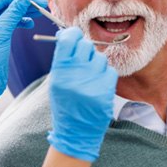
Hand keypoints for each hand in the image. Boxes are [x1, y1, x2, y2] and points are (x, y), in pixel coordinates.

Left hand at [0, 0, 47, 100]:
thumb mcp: (2, 30)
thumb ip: (14, 12)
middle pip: (8, 5)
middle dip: (25, 3)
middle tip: (41, 1)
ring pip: (12, 14)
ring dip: (26, 12)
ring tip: (41, 10)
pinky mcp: (0, 36)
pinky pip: (13, 24)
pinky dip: (22, 22)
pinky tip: (31, 22)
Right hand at [47, 27, 117, 161]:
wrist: (75, 132)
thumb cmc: (65, 104)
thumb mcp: (56, 82)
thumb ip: (62, 59)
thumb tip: (68, 34)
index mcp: (59, 71)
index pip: (68, 39)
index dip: (72, 34)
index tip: (74, 36)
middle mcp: (75, 75)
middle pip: (85, 45)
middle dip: (85, 50)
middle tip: (83, 59)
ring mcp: (92, 83)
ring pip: (100, 57)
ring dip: (96, 64)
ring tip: (89, 78)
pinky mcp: (106, 91)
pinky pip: (110, 70)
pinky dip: (105, 75)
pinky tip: (98, 85)